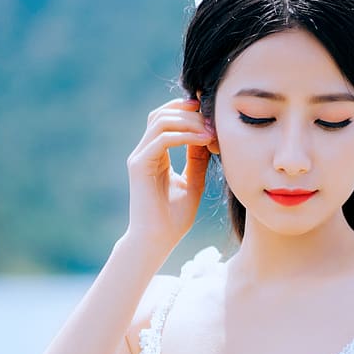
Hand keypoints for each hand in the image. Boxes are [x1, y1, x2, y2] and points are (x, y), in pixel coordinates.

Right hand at [123, 97, 216, 262]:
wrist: (157, 241)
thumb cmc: (173, 219)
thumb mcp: (192, 183)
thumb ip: (197, 160)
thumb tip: (208, 136)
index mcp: (155, 155)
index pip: (166, 118)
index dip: (189, 113)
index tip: (214, 119)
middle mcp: (144, 152)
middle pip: (162, 113)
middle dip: (190, 114)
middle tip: (214, 123)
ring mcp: (139, 157)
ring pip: (161, 121)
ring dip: (189, 122)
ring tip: (210, 132)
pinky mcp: (139, 165)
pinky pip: (161, 139)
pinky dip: (184, 136)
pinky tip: (203, 141)